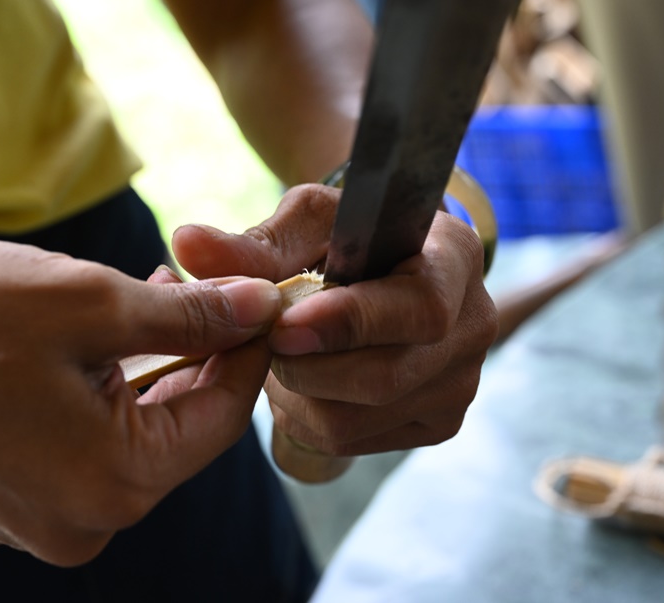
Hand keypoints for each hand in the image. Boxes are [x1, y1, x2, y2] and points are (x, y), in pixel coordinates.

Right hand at [0, 241, 281, 564]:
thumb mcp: (88, 302)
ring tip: (143, 302)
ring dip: (142, 373)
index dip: (249, 352)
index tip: (264, 304)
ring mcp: (32, 523)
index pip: (221, 417)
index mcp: (112, 482)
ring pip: (123, 438)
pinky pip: (73, 451)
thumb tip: (262, 310)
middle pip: (173, 432)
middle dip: (195, 358)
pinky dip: (90, 399)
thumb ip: (188, 316)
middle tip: (201, 291)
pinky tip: (78, 346)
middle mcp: (79, 524)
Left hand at [172, 184, 498, 455]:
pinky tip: (305, 381)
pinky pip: (355, 441)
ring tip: (284, 355)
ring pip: (358, 418)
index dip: (350, 323)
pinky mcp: (436, 422)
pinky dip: (310, 416)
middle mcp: (475, 325)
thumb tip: (188, 243)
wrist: (387, 267)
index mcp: (456, 259)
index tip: (283, 325)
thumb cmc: (348, 236)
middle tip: (265, 339)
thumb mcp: (308, 222)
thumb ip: (255, 241)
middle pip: (385, 375)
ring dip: (298, 393)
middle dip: (306, 365)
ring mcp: (460, 383)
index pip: (419, 307)